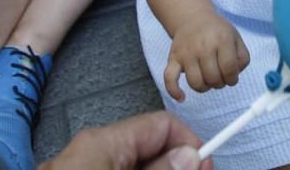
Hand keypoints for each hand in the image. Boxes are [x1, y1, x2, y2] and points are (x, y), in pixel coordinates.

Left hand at [40, 111, 209, 169]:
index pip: (161, 124)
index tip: (206, 164)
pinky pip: (114, 168)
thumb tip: (189, 156)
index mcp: (104, 141)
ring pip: (134, 164)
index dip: (188, 143)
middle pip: (150, 149)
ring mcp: (83, 165)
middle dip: (174, 166)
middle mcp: (92, 150)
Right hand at [164, 12, 249, 101]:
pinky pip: (169, 78)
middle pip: (213, 78)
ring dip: (204, 87)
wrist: (193, 18)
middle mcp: (203, 46)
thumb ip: (242, 58)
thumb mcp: (236, 38)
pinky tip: (181, 97)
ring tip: (207, 80)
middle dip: (219, 83)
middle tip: (220, 77)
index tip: (231, 77)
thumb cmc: (217, 31)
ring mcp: (186, 53)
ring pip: (195, 82)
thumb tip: (234, 75)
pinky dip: (174, 91)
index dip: (232, 79)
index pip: (229, 69)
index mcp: (221, 40)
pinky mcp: (173, 58)